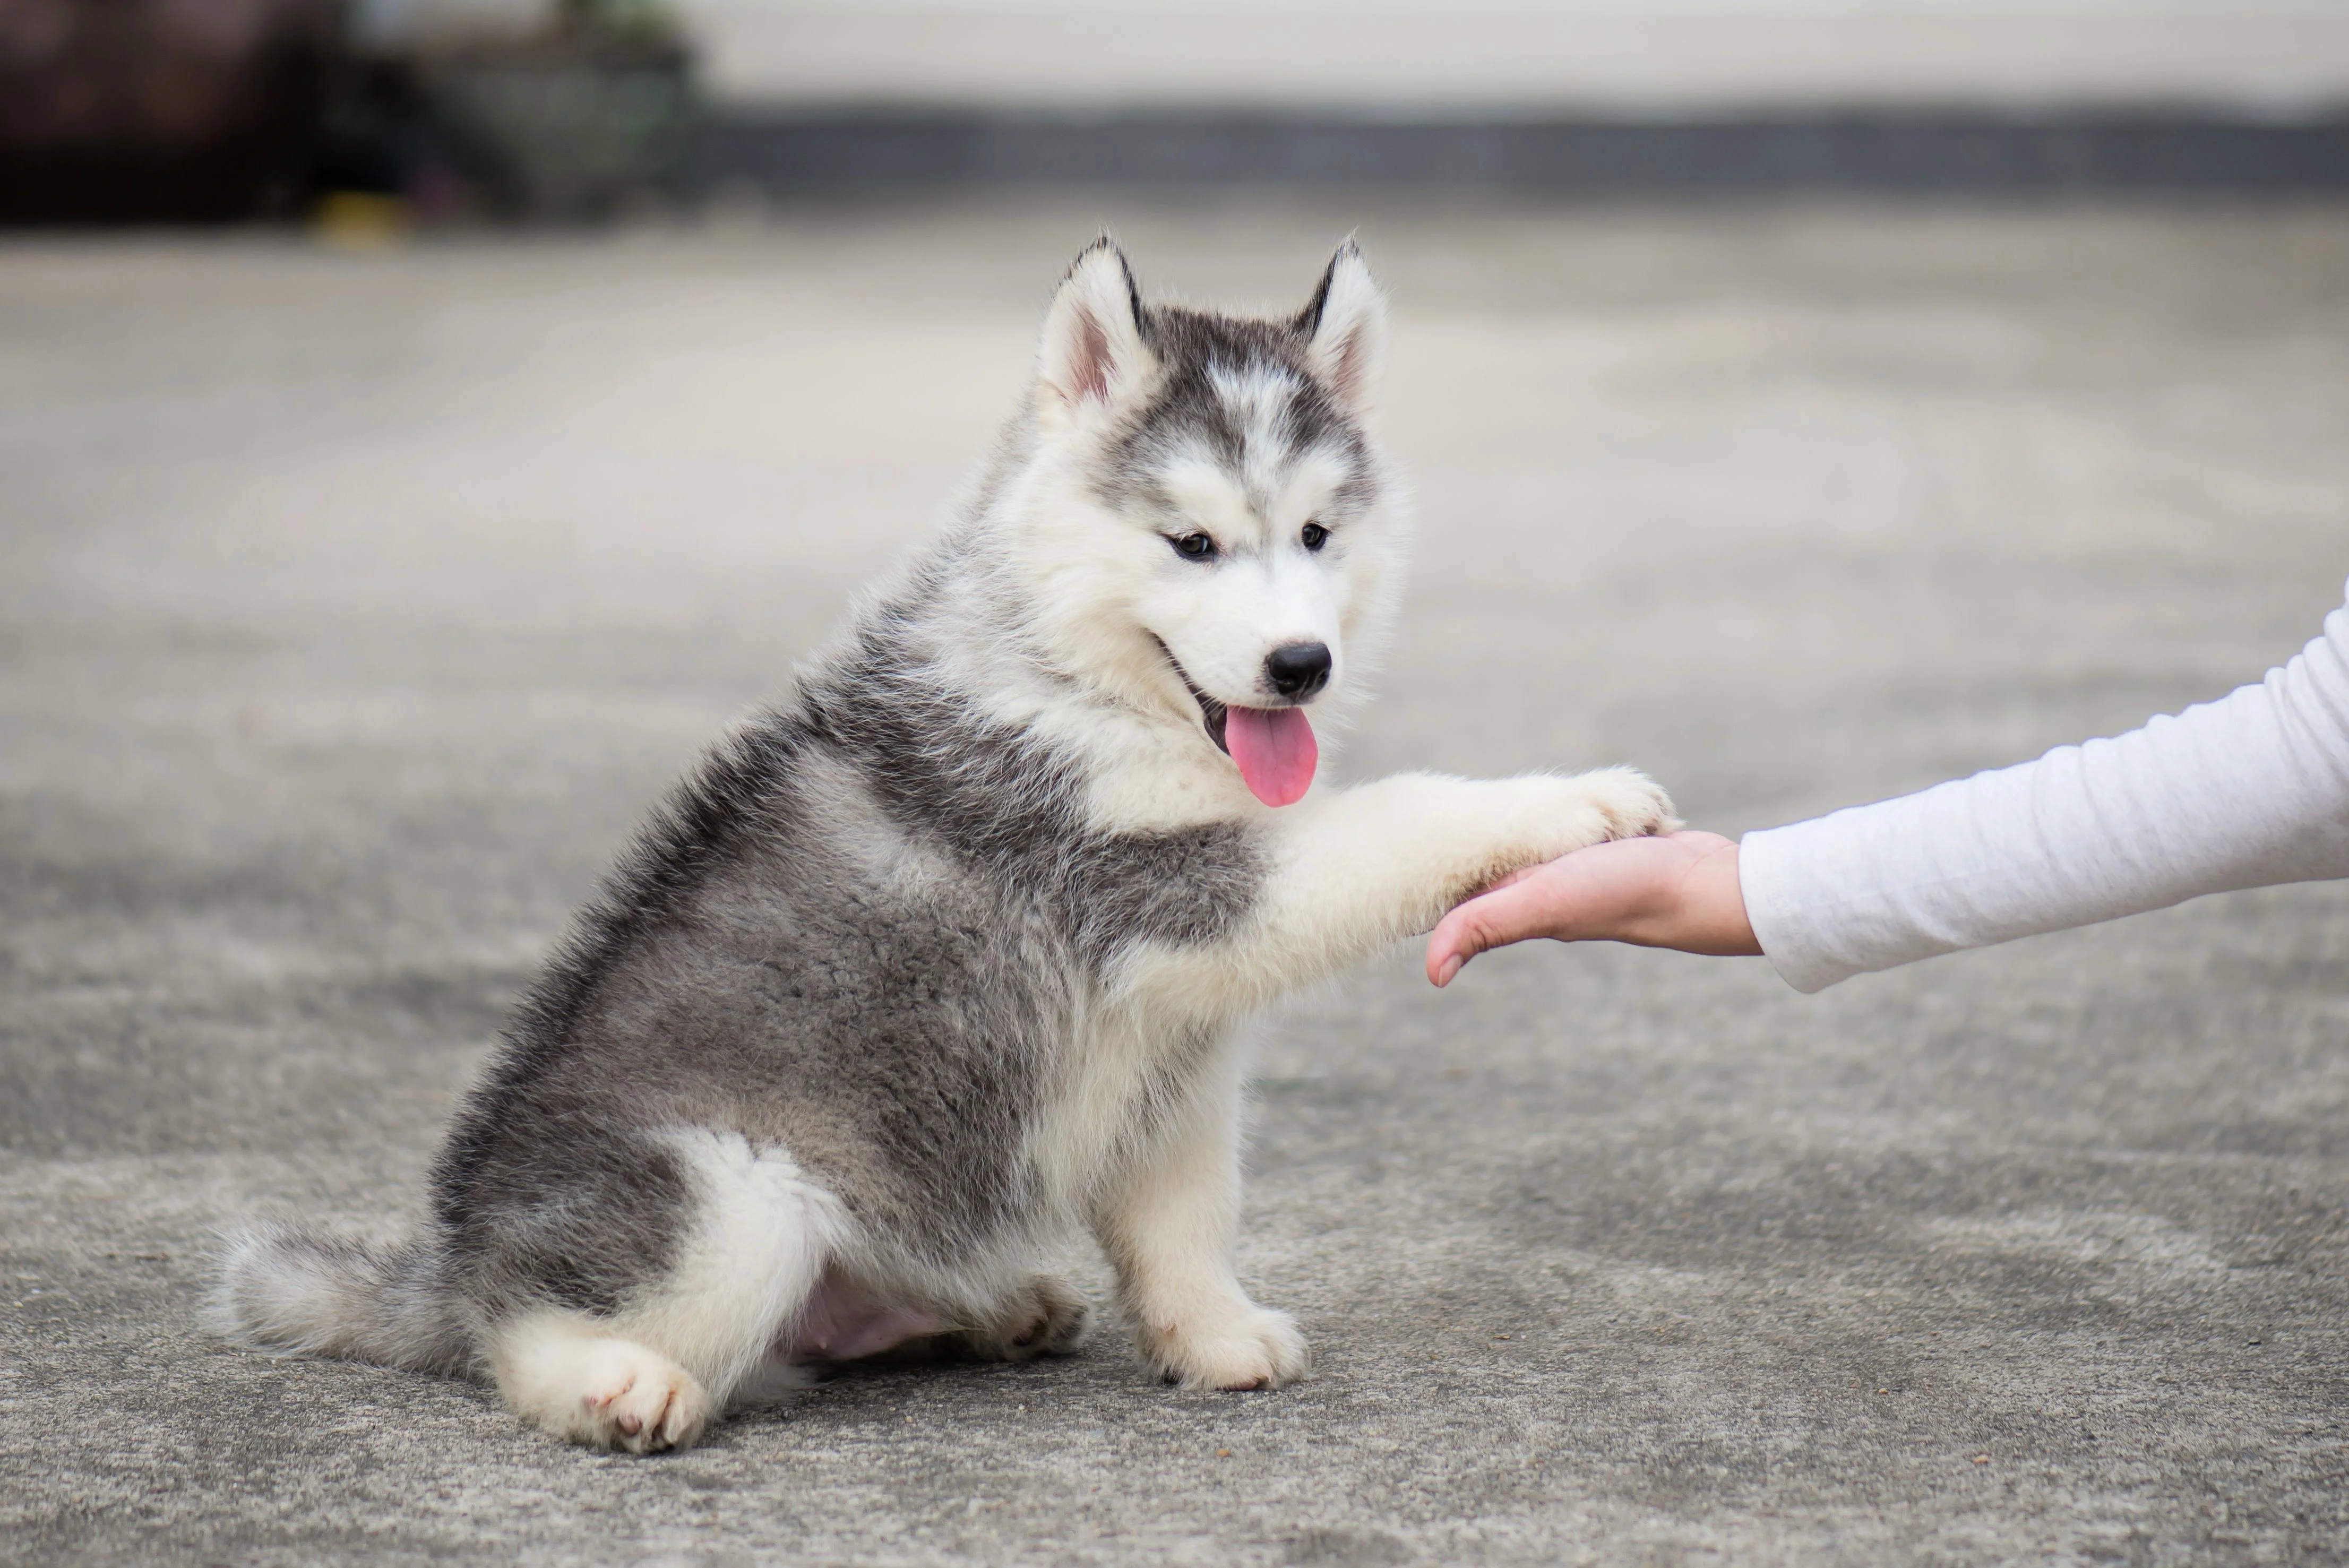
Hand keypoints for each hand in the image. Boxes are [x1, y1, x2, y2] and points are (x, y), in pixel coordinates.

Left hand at [1425, 830, 1759, 985]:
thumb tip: (1431, 973)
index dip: (1428, 874)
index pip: (1459, 890)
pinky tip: (1567, 806)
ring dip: (1523, 824)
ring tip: (1489, 812)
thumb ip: (1484, 925)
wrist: (1706, 884)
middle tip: (1431, 814)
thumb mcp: (1542, 903)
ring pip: (1538, 841)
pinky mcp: (1615, 844)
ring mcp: (1583, 866)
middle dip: (1471, 842)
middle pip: (1493, 862)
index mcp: (1519, 897)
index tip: (1390, 857)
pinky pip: (1582, 823)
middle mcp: (1546, 885)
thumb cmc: (1623, 894)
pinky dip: (1575, 812)